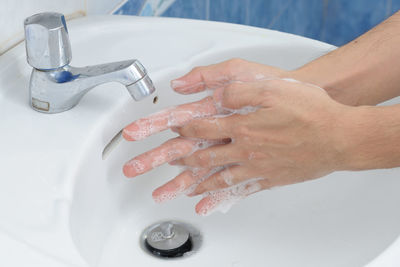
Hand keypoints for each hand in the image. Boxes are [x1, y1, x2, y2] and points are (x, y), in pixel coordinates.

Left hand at [122, 59, 352, 214]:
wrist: (339, 135)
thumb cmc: (309, 109)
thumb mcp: (272, 87)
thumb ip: (237, 91)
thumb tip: (213, 96)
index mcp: (241, 126)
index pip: (198, 127)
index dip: (175, 128)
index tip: (157, 131)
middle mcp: (243, 150)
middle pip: (197, 157)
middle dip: (166, 161)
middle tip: (145, 167)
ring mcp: (254, 167)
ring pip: (213, 177)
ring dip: (187, 184)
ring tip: (168, 192)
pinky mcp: (268, 178)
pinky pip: (237, 191)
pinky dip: (218, 199)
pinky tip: (206, 205)